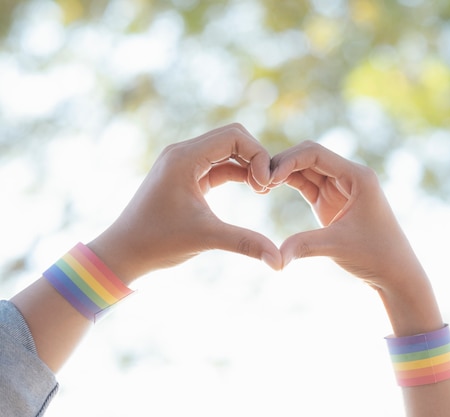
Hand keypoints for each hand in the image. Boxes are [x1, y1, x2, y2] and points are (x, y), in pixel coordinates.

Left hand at [88, 124, 282, 282]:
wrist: (124, 252)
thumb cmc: (157, 242)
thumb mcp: (206, 238)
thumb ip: (245, 243)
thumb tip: (279, 262)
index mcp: (184, 158)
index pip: (233, 136)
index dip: (258, 155)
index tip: (266, 185)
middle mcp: (183, 153)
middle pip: (233, 137)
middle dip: (256, 157)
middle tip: (267, 186)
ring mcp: (184, 163)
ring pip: (227, 149)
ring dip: (248, 164)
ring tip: (262, 190)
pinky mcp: (187, 175)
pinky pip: (219, 164)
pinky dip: (238, 172)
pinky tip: (253, 189)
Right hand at [269, 141, 423, 291]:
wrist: (395, 272)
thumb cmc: (376, 255)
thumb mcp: (338, 246)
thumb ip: (304, 246)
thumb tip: (275, 259)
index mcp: (357, 176)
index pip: (316, 154)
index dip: (288, 160)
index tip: (267, 177)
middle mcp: (348, 175)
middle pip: (308, 156)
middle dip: (282, 164)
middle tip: (257, 180)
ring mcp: (339, 186)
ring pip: (304, 169)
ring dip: (282, 173)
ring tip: (258, 185)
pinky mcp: (330, 199)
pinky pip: (305, 183)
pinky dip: (287, 183)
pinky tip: (267, 188)